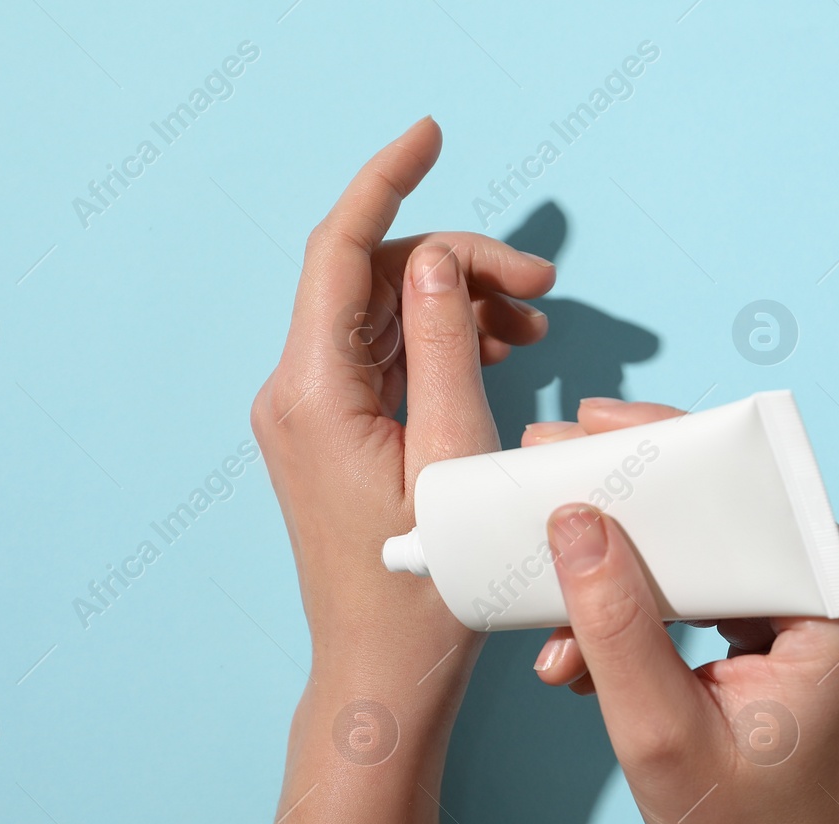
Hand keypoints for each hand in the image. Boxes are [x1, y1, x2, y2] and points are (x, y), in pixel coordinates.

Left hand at [250, 116, 555, 723]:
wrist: (383, 674)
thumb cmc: (423, 590)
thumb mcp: (454, 458)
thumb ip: (447, 346)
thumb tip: (441, 259)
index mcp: (311, 391)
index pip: (339, 250)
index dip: (387, 180)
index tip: (432, 134)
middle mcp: (295, 392)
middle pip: (374, 279)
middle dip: (459, 264)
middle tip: (543, 287)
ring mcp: (310, 413)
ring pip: (384, 316)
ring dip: (457, 304)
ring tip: (535, 325)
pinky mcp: (332, 433)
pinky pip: (384, 358)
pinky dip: (440, 344)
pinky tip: (500, 354)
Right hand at [527, 397, 838, 823]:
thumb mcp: (660, 734)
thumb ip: (615, 627)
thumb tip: (574, 522)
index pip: (751, 493)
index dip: (664, 453)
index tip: (583, 430)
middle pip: (727, 505)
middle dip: (628, 502)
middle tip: (548, 478)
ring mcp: (822, 603)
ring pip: (708, 542)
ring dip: (625, 567)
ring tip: (551, 593)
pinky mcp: (791, 621)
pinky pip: (708, 582)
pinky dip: (645, 603)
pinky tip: (584, 644)